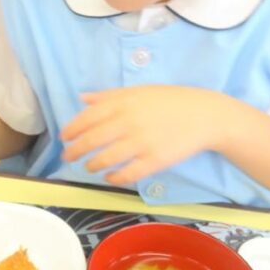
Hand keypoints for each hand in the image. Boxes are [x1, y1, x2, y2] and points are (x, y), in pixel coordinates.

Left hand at [61, 86, 228, 184]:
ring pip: (106, 159)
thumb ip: (109, 95)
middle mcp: (129, 122)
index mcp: (124, 103)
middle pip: (92, 140)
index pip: (88, 118)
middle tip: (68, 157)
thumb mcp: (139, 91)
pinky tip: (109, 178)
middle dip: (75, 151)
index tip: (64, 137)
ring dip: (92, 165)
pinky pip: (127, 174)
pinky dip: (114, 178)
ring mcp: (141, 143)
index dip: (72, 129)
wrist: (206, 115)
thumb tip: (82, 97)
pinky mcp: (155, 161)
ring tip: (89, 167)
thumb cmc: (170, 101)